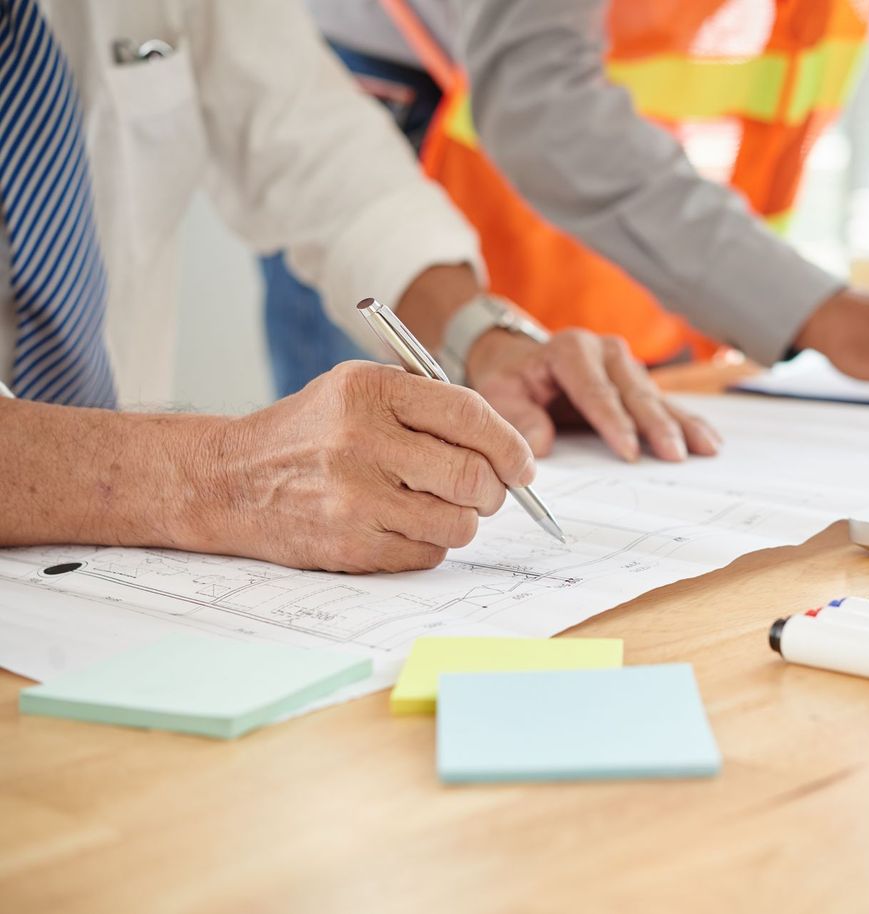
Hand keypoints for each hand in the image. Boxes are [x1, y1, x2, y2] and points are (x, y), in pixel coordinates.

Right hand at [215, 361, 534, 572]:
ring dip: (464, 520)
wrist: (230, 480)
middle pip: (471, 475)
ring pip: (458, 522)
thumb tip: (509, 450)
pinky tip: (404, 525)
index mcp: (371, 390)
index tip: (524, 464)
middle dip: (494, 489)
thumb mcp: (358, 390)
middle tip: (489, 491)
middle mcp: (361, 441)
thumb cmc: (311, 432)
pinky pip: (428, 554)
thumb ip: (428, 406)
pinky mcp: (350, 546)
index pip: (468, 414)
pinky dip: (431, 544)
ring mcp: (354, 498)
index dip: (509, 444)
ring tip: (440, 506)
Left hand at [465, 327, 720, 462]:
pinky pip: (665, 404)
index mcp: (571, 350)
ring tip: (706, 448)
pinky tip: (709, 440)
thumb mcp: (501, 393)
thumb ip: (519, 417)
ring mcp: (627, 365)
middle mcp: (606, 351)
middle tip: (673, 455)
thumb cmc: (514, 379)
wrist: (522, 359)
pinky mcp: (638, 382)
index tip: (629, 451)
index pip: (595, 389)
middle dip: (655, 426)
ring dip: (681, 425)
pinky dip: (687, 422)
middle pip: (634, 393)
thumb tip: (541, 445)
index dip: (614, 421)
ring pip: (656, 398)